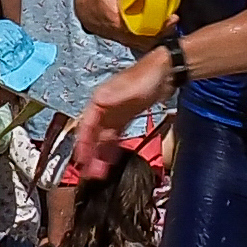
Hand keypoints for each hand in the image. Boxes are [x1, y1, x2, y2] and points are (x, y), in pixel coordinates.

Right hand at [71, 52, 173, 177]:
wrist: (165, 72)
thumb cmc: (144, 77)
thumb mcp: (128, 87)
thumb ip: (112, 97)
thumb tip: (98, 102)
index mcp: (99, 101)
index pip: (85, 126)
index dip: (82, 144)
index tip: (81, 160)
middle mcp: (104, 109)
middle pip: (93, 136)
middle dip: (90, 155)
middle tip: (91, 174)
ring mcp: (115, 114)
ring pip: (103, 139)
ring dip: (101, 155)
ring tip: (100, 173)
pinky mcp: (126, 118)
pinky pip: (115, 137)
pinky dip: (112, 149)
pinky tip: (112, 161)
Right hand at [77, 0, 169, 51]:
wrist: (86, 13)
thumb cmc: (96, 0)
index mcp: (119, 23)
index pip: (143, 28)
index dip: (160, 26)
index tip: (172, 17)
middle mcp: (125, 34)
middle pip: (150, 38)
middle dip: (165, 31)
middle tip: (174, 19)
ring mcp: (128, 39)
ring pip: (149, 42)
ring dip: (161, 34)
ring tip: (172, 23)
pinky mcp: (129, 39)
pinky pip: (145, 42)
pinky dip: (155, 36)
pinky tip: (163, 27)